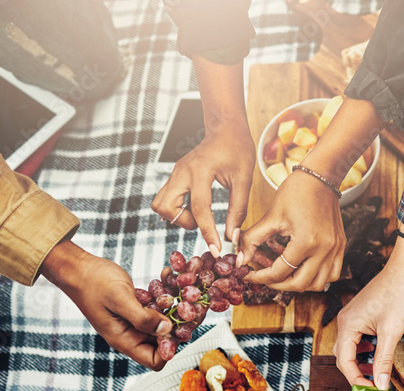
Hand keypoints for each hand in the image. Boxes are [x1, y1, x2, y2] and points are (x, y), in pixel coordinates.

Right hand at [42, 241, 171, 369]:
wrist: (78, 268)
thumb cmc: (93, 283)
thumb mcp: (119, 299)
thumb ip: (142, 317)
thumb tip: (167, 330)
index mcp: (125, 340)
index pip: (156, 360)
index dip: (171, 347)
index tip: (178, 325)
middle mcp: (132, 335)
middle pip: (165, 342)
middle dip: (180, 325)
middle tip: (192, 304)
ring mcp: (136, 322)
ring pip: (165, 323)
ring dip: (177, 307)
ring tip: (184, 287)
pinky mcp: (138, 309)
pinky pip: (158, 308)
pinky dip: (165, 295)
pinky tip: (167, 275)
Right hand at [151, 118, 253, 255]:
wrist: (226, 129)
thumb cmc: (238, 150)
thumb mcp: (244, 180)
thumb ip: (238, 210)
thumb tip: (232, 237)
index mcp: (200, 171)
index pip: (199, 208)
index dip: (207, 232)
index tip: (216, 249)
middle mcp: (182, 172)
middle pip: (165, 207)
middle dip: (183, 222)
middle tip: (202, 222)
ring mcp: (175, 173)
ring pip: (159, 204)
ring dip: (176, 216)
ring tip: (198, 215)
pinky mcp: (175, 176)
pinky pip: (165, 198)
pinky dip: (176, 209)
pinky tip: (194, 209)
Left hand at [237, 171, 344, 290]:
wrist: (321, 176)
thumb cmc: (296, 191)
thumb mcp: (270, 216)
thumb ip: (252, 239)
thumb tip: (241, 259)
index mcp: (306, 241)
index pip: (280, 271)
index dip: (260, 276)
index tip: (249, 274)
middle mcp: (324, 249)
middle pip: (300, 284)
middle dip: (278, 284)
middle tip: (264, 277)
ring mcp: (335, 249)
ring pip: (318, 284)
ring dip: (299, 284)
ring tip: (284, 274)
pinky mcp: (340, 246)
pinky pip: (332, 273)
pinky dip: (317, 277)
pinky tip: (304, 268)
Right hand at [333, 232, 403, 388]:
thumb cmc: (398, 295)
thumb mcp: (392, 332)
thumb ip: (384, 360)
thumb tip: (380, 384)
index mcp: (348, 326)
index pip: (344, 362)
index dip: (356, 379)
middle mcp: (345, 321)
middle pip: (343, 356)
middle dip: (356, 372)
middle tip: (373, 385)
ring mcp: (352, 317)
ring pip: (350, 347)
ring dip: (360, 361)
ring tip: (375, 371)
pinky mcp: (361, 314)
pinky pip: (356, 337)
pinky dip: (364, 349)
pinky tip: (376, 351)